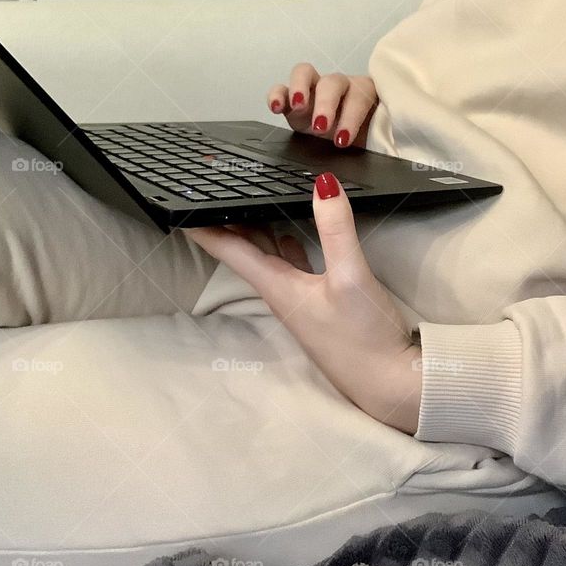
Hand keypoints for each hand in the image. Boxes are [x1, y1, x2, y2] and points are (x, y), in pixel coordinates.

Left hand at [187, 173, 419, 433]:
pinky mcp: (319, 304)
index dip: (203, 226)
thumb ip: (336, 230)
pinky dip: (286, 243)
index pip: (229, 250)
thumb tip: (323, 183)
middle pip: (245, 250)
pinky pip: (292, 266)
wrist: (387, 383)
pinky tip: (291, 233)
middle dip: (227, 220)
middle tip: (212, 188)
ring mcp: (300, 300)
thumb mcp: (351, 278)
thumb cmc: (363, 337)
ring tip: (244, 201)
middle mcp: (281, 293)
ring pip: (268, 257)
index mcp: (277, 286)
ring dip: (256, 230)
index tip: (179, 203)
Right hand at [267, 63, 378, 148]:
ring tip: (298, 107)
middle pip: (333, 83)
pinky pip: (281, 88)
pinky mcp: (292, 99)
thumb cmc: (366, 139)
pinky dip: (276, 95)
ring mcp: (313, 90)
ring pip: (304, 73)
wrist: (352, 145)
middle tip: (321, 127)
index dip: (351, 116)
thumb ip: (374, 142)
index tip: (344, 138)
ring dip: (300, 89)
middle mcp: (339, 87)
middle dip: (327, 104)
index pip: (360, 95)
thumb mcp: (373, 142)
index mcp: (365, 93)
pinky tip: (275, 107)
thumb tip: (378, 155)